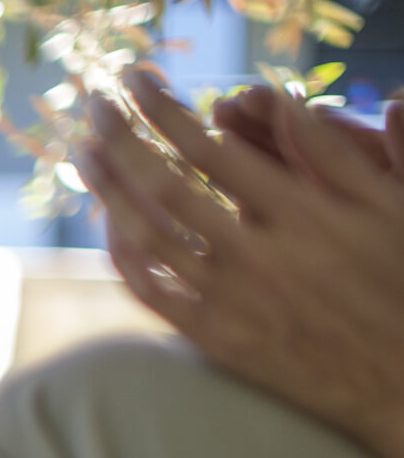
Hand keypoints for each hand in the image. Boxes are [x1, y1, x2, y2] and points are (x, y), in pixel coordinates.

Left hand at [82, 69, 403, 457]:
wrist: (400, 380)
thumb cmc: (402, 282)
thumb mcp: (392, 208)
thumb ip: (335, 154)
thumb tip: (287, 99)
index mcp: (301, 212)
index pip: (210, 148)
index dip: (163, 109)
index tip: (134, 78)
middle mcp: (257, 254)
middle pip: (164, 186)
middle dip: (120, 137)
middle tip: (93, 102)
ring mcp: (231, 300)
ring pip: (147, 237)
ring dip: (108, 191)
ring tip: (85, 152)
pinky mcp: (216, 339)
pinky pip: (151, 292)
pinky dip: (123, 254)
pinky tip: (111, 223)